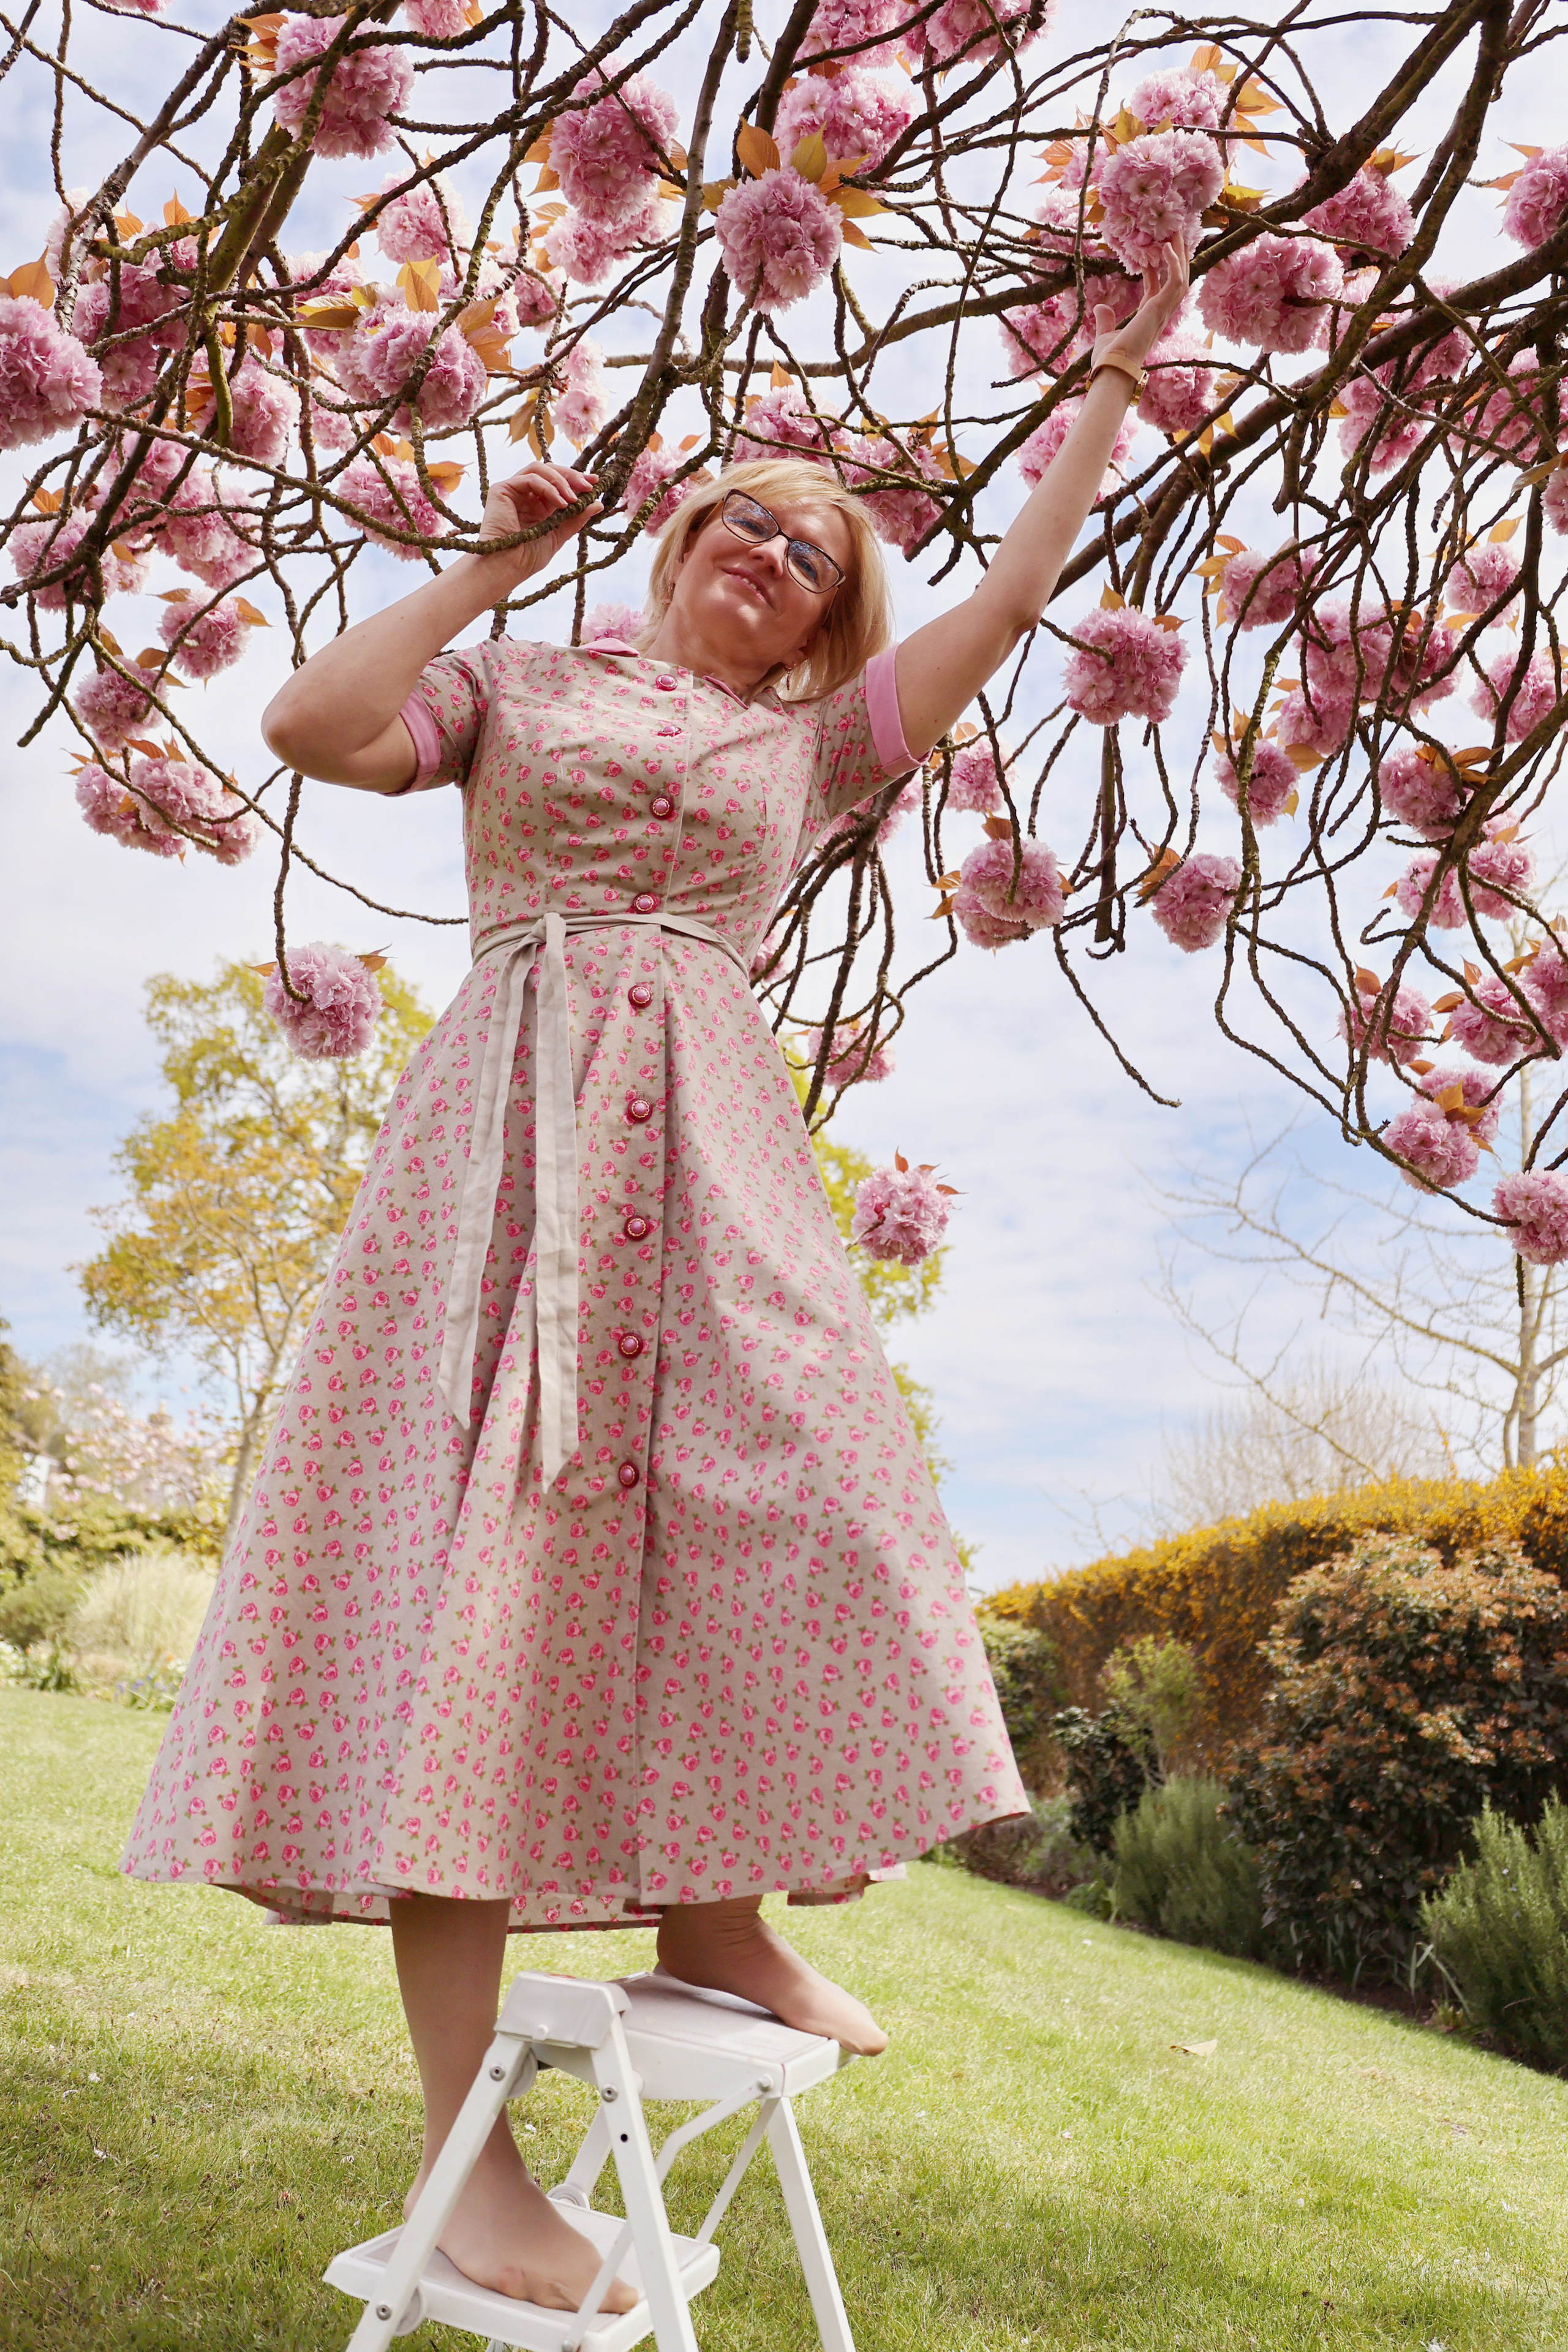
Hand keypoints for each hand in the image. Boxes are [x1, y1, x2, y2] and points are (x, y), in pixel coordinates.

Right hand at [474, 461, 601, 583]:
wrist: (507, 567)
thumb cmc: (527, 557)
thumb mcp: (559, 535)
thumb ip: (576, 518)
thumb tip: (598, 504)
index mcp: (537, 504)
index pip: (557, 482)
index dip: (575, 479)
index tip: (594, 482)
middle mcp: (525, 494)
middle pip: (549, 471)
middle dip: (571, 476)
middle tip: (587, 485)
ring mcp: (512, 490)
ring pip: (539, 469)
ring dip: (560, 480)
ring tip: (572, 499)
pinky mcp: (501, 489)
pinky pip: (529, 478)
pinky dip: (548, 487)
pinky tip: (560, 503)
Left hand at [1089, 239, 1190, 379]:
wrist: (1112, 370)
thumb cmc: (1109, 360)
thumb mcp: (1105, 336)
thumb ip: (1105, 321)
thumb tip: (1101, 307)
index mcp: (1149, 320)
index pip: (1157, 290)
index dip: (1154, 271)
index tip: (1147, 254)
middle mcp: (1160, 315)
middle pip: (1176, 281)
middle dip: (1177, 258)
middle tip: (1174, 234)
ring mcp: (1163, 311)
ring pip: (1182, 278)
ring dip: (1180, 255)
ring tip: (1176, 232)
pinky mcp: (1160, 308)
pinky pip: (1175, 281)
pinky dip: (1173, 263)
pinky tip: (1166, 247)